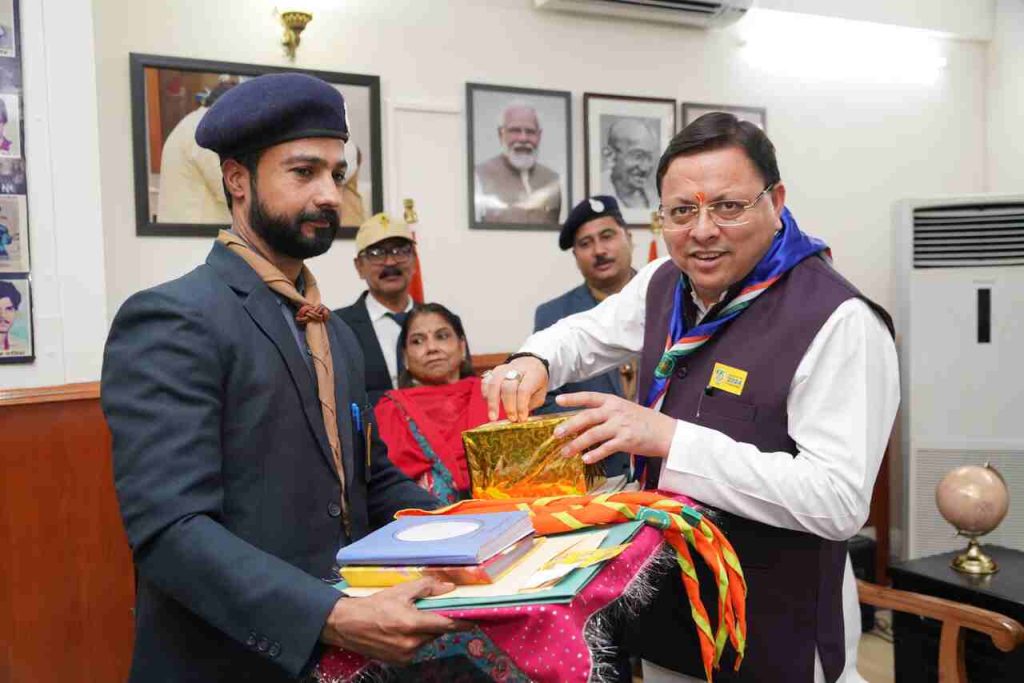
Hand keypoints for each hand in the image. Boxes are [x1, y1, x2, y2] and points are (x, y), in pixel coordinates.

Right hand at [320, 578, 470, 663]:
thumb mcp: (401, 591)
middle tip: (430, 611)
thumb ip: (427, 588)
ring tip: (410, 620)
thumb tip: (449, 588)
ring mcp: (405, 655)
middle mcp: (411, 643)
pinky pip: (416, 649)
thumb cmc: (374, 605)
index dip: (463, 623)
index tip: (476, 620)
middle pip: (437, 632)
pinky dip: (415, 640)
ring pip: (427, 641)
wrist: (347, 625)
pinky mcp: (400, 662)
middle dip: (437, 622)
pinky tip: (402, 631)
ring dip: (425, 631)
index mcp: (412, 624)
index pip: (446, 625)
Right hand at [481, 356, 548, 421]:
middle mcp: (517, 369)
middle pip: (508, 386)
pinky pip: (486, 381)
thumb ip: (530, 404)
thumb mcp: (540, 393)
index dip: (521, 406)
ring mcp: (503, 369)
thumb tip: (519, 417)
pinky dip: (485, 394)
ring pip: (494, 383)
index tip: (522, 419)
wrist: (530, 364)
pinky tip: (488, 403)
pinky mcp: (493, 371)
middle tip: (511, 419)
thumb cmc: (535, 383)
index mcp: (532, 373)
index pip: (524, 390)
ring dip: (493, 402)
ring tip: (493, 417)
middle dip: (509, 406)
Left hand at [553, 392, 676, 463]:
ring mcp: (621, 425)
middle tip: (556, 434)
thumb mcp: (624, 410)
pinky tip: (585, 459)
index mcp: (613, 401)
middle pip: (587, 417)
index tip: (557, 400)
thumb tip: (581, 425)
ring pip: (593, 434)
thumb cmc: (644, 421)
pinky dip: (594, 454)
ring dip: (577, 444)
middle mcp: (615, 411)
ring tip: (565, 452)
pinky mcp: (626, 440)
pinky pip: (605, 448)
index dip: (573, 398)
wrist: (666, 432)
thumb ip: (605, 414)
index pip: (589, 397)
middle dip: (569, 425)